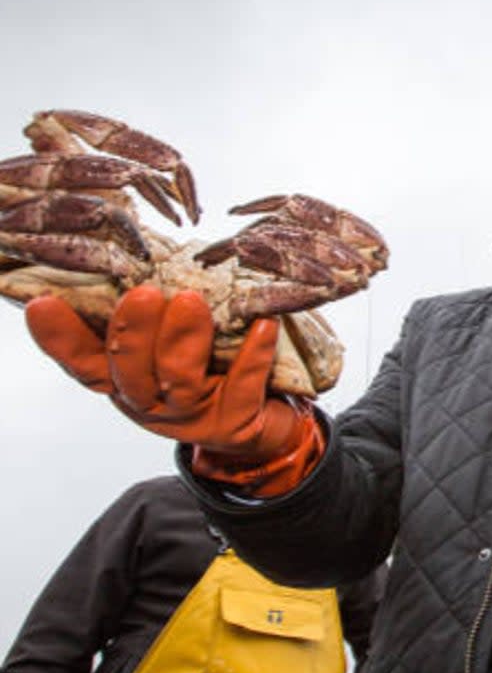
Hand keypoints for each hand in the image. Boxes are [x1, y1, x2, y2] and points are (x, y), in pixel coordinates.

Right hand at [26, 286, 322, 493]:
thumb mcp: (174, 338)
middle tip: (143, 294)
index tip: (43, 303)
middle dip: (133, 332)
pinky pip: (243, 388)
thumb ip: (155, 308)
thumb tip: (140, 247)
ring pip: (180, 381)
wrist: (267, 419)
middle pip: (129, 370)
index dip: (60, 337)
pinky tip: (264, 326)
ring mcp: (192, 417)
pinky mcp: (235, 425)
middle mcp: (150, 401)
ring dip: (184, 340)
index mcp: (125, 378)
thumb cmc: (213, 364)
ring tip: (192, 302)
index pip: (83, 359)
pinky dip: (253, 355)